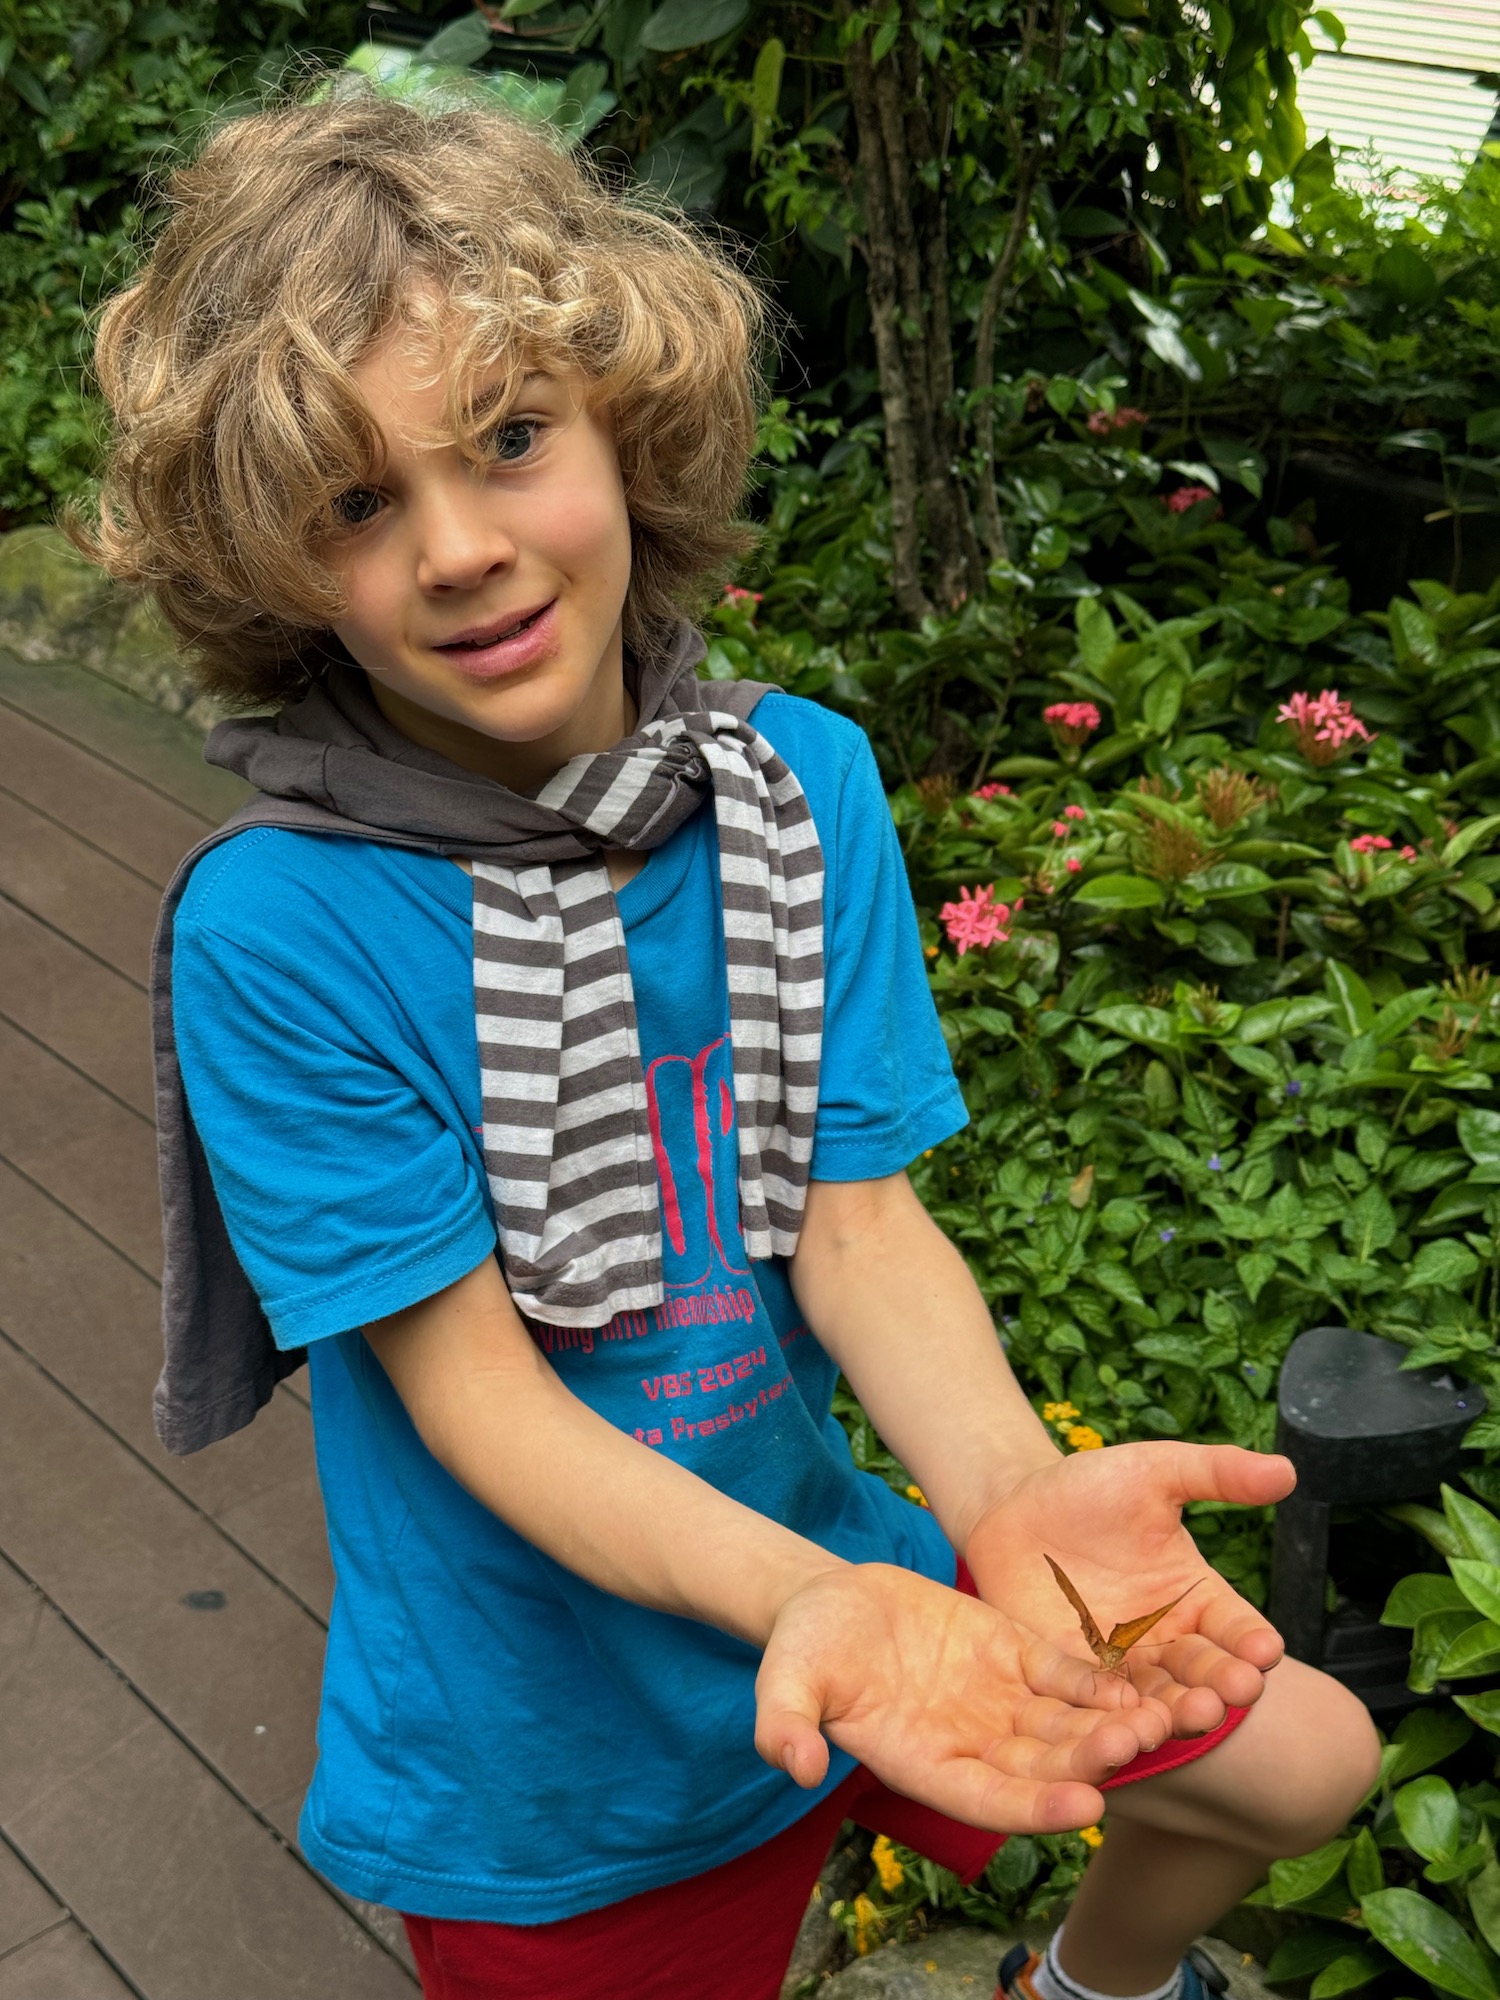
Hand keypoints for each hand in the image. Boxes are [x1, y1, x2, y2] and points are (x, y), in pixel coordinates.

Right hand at [754, 1561, 1172, 1833]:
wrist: (826, 1601)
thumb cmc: (802, 1650)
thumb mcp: (785, 1683)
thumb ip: (785, 1725)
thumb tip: (794, 1767)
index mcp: (924, 1765)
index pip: (989, 1801)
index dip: (1036, 1808)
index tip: (1085, 1807)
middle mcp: (972, 1746)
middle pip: (1042, 1769)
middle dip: (1091, 1763)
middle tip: (1137, 1749)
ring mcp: (997, 1702)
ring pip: (1065, 1727)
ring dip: (1110, 1728)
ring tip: (1157, 1719)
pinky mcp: (1012, 1655)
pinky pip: (1063, 1677)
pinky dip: (1097, 1684)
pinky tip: (1134, 1683)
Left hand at [963, 1442, 1294, 1739]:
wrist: (1015, 1508)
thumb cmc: (1093, 1487)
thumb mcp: (1154, 1471)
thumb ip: (1216, 1472)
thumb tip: (1287, 1469)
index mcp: (1198, 1596)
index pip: (1237, 1626)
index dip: (1252, 1641)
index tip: (1265, 1650)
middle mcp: (1167, 1640)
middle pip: (1204, 1672)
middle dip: (1222, 1684)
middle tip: (1234, 1693)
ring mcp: (1121, 1666)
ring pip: (1158, 1699)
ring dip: (1175, 1713)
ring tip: (1186, 1717)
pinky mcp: (1074, 1679)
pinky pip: (1098, 1707)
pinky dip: (1112, 1720)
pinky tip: (1121, 1729)